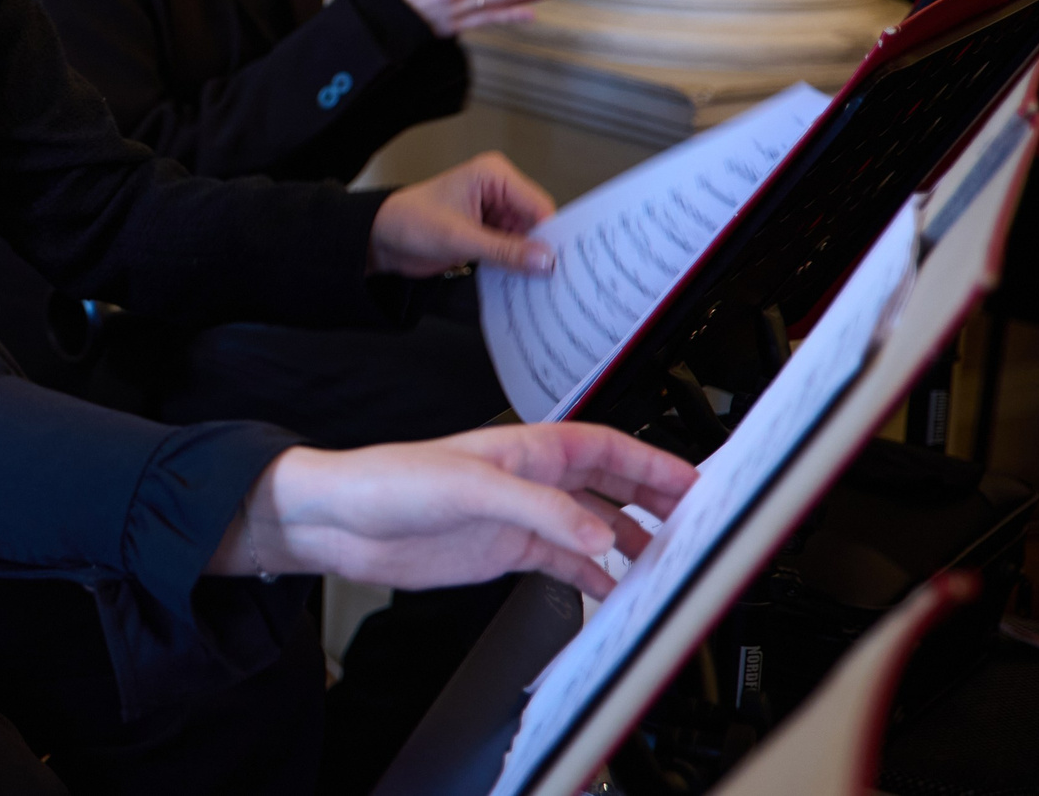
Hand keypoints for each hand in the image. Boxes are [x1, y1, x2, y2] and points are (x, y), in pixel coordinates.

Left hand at [209, 424, 696, 599]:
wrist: (340, 520)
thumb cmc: (389, 481)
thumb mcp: (469, 489)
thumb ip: (540, 512)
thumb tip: (600, 536)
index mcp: (527, 449)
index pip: (608, 448)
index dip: (654, 463)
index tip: (696, 483)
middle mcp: (530, 480)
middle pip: (610, 486)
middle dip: (655, 503)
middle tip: (698, 527)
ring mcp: (520, 517)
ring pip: (593, 526)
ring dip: (630, 542)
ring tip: (666, 565)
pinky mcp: (504, 550)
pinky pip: (565, 562)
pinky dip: (595, 575)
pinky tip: (615, 589)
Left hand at [373, 152, 555, 276]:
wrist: (380, 239)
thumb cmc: (407, 221)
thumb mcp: (458, 238)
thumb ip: (503, 250)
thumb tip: (543, 260)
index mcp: (493, 175)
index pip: (538, 204)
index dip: (553, 234)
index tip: (566, 263)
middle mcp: (498, 191)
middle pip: (537, 223)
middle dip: (543, 250)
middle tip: (559, 280)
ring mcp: (494, 214)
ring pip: (527, 240)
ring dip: (531, 262)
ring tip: (545, 287)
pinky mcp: (488, 234)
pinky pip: (513, 251)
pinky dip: (518, 267)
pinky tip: (525, 285)